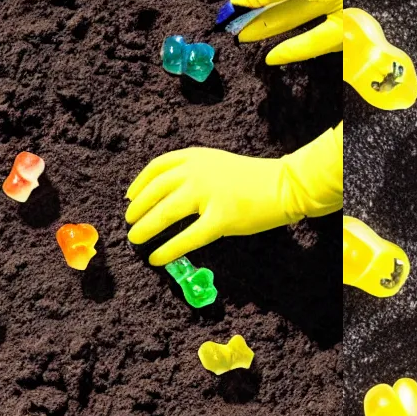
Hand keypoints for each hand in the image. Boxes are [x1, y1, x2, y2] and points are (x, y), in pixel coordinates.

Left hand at [125, 127, 341, 265]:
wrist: (287, 184)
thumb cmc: (255, 177)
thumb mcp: (218, 163)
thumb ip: (194, 172)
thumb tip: (167, 194)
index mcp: (196, 157)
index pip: (157, 168)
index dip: (139, 184)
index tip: (130, 197)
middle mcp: (197, 173)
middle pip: (155, 191)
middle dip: (138, 209)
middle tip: (129, 223)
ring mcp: (209, 196)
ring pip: (165, 213)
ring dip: (146, 228)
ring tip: (135, 239)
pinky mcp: (221, 219)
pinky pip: (187, 238)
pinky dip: (168, 249)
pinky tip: (157, 258)